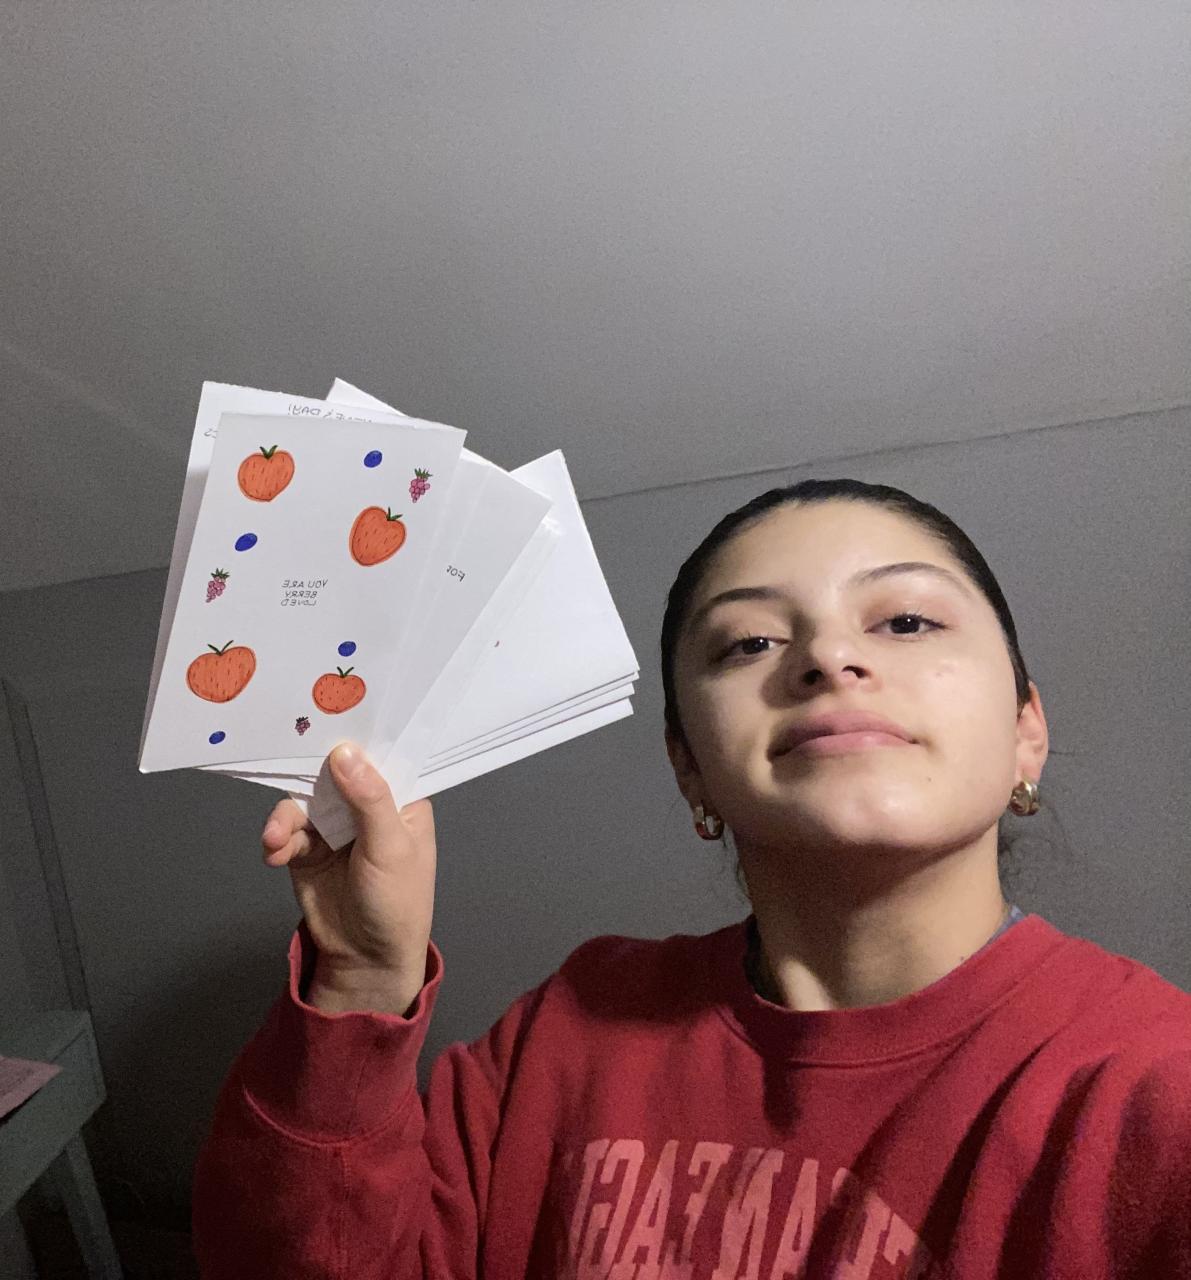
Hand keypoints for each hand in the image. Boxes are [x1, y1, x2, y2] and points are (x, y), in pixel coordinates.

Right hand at [261, 743, 435, 1003]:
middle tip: (283, 765)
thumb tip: (345, 753)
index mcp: (401, 799)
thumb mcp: (390, 849)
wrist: (365, 960)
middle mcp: (368, 805)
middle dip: (308, 771)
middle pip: (334, 772)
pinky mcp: (308, 847)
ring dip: (285, 816)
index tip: (326, 713)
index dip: (356, 735)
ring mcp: (336, 825)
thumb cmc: (397, 902)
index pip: (380, 756)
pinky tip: (274, 852)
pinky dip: (278, 837)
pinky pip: (287, 829)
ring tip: (275, 838)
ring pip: (305, 799)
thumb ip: (369, 800)